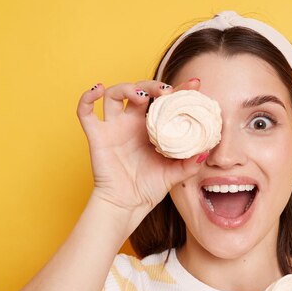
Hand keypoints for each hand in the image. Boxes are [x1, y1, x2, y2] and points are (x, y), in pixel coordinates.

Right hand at [76, 79, 204, 212]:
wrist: (127, 205)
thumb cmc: (148, 189)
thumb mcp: (174, 175)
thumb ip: (189, 163)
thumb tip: (206, 151)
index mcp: (152, 127)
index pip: (165, 101)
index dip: (180, 90)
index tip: (195, 84)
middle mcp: (132, 122)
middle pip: (139, 90)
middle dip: (153, 85)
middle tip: (166, 92)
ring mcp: (113, 127)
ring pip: (114, 94)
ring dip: (126, 87)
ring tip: (141, 95)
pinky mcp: (97, 136)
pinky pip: (85, 113)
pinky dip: (87, 97)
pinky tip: (97, 89)